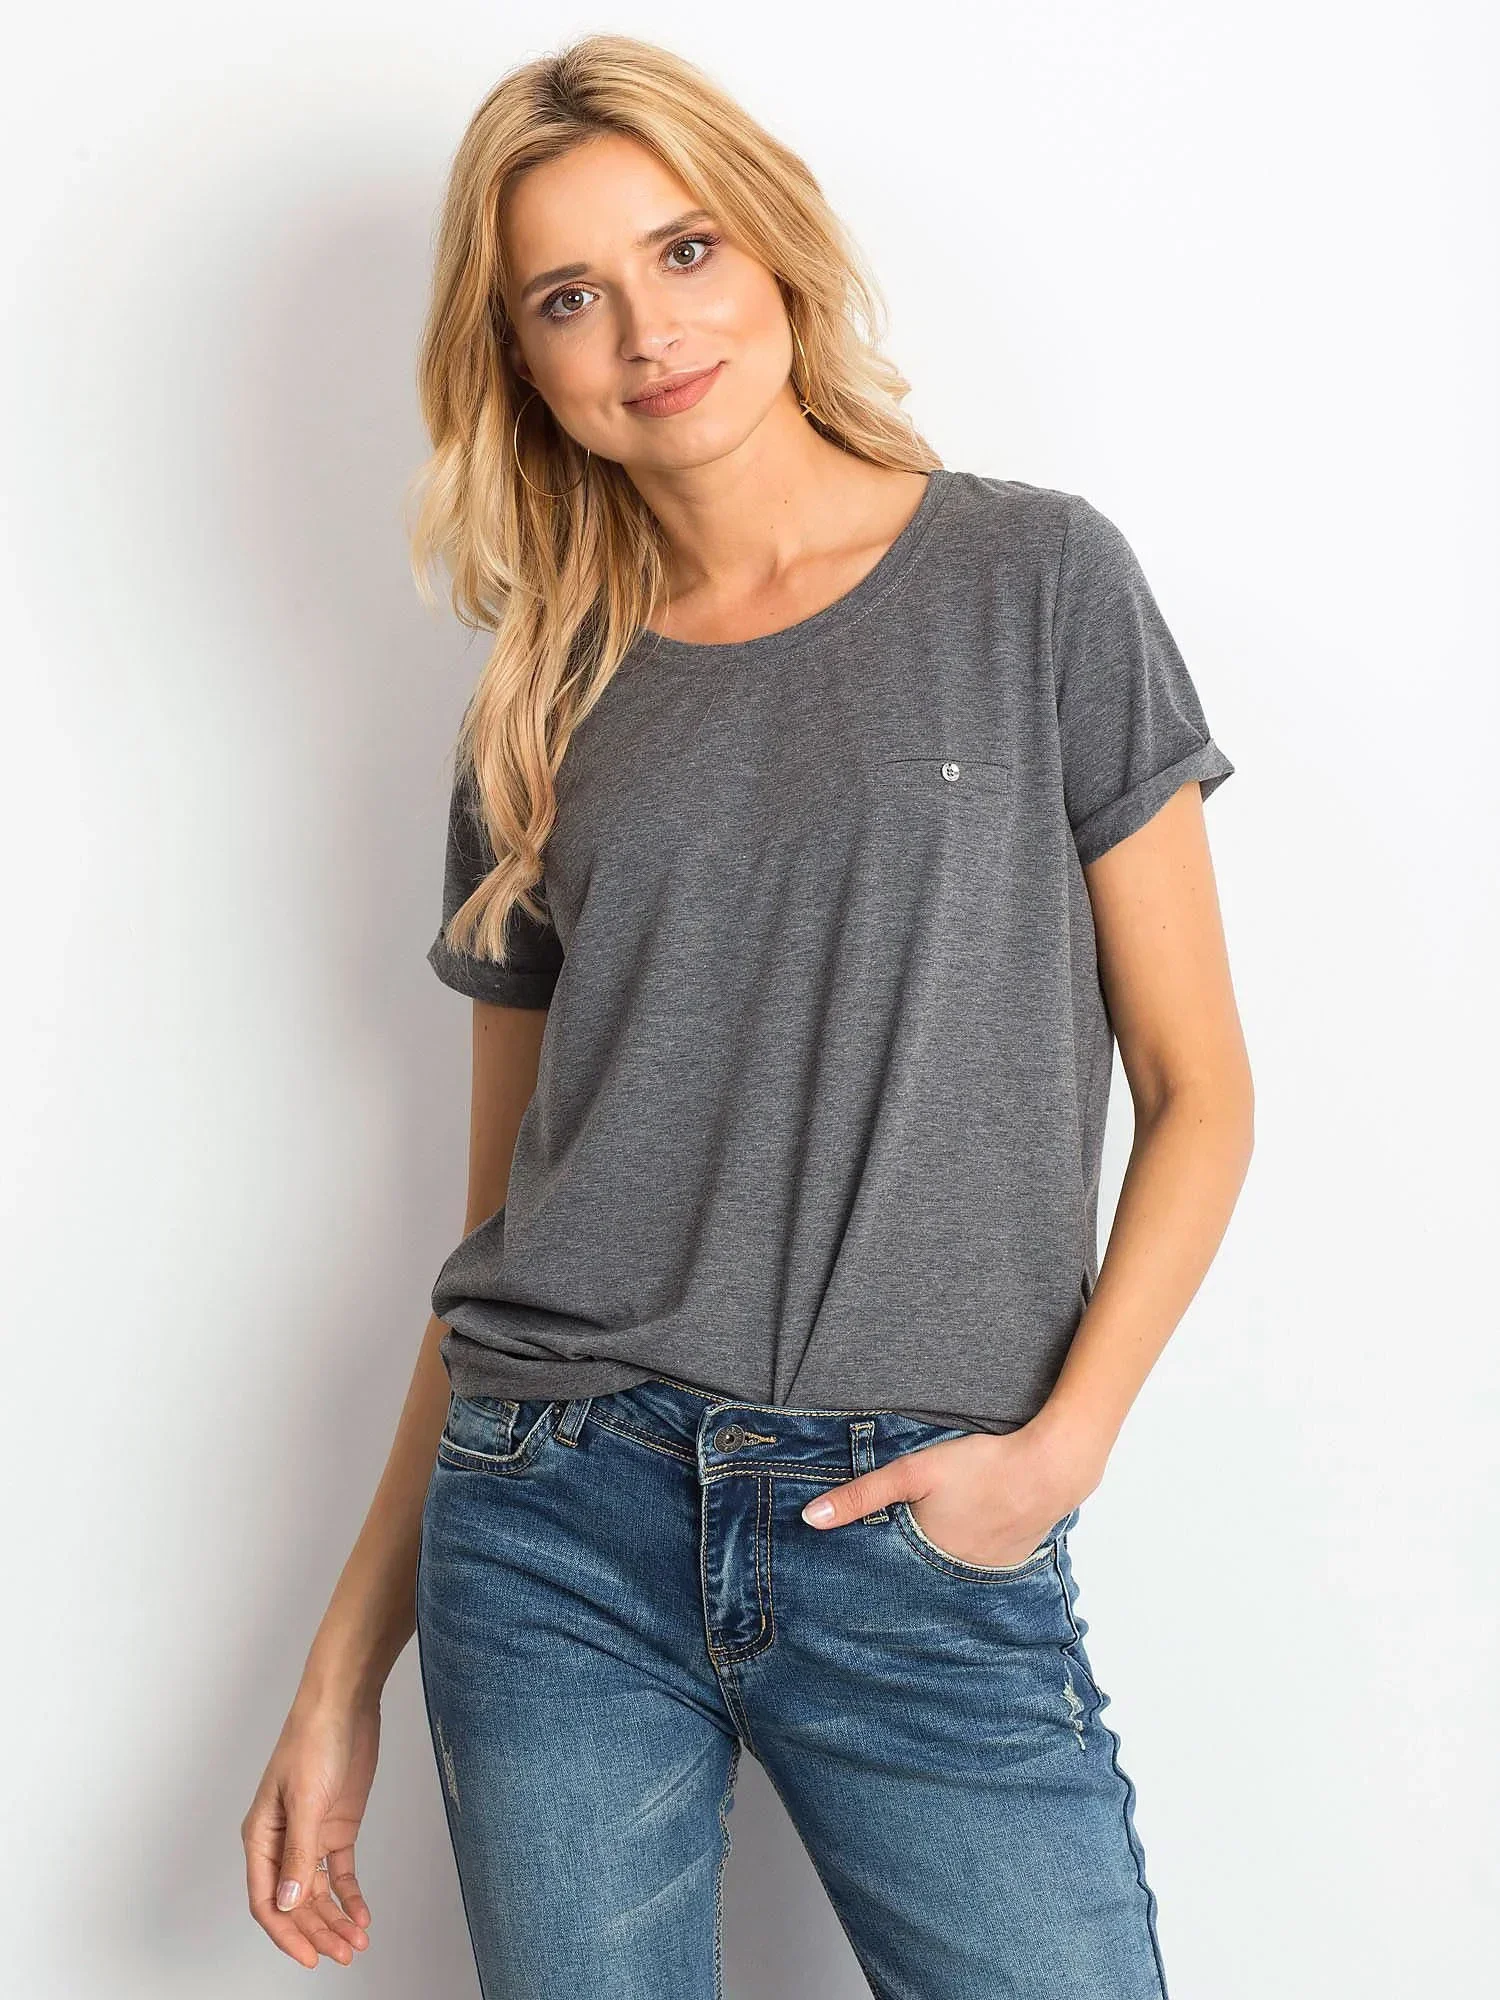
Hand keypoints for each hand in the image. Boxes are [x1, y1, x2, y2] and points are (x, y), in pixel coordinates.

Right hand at [241, 1693, 378, 1968]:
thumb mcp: (306, 1800)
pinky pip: (340, 1873)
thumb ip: (299, 1853)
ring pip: (319, 1893)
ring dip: (336, 1920)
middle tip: (343, 1954)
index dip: (287, 1933)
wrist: (346, 1703)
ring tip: (357, 1942)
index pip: (267, 1900)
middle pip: (296, 1903)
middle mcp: (284, 1842)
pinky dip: (351, 1896)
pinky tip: (363, 1915)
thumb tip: (289, 1902)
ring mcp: (312, 1836)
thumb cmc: (314, 1740)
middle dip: (318, 1932)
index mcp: (262, 1836)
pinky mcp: (337, 1827)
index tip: (310, 1958)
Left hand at [800, 1419, 1102, 1568]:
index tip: (853, 1573)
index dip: (875, 1567)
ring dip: (940, 1560)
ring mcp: (988, 1572)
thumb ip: (862, 1495)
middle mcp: (956, 1575)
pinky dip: (970, 1554)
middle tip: (897, 1551)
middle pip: (921, 1572)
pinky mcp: (1012, 1561)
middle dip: (906, 1568)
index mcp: (927, 1558)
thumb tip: (810, 1519)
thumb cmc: (980, 1465)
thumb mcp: (912, 1473)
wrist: (1051, 1468)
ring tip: (934, 1540)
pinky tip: (970, 1532)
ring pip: (951, 1569)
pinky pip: (981, 1567)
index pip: (891, 1572)